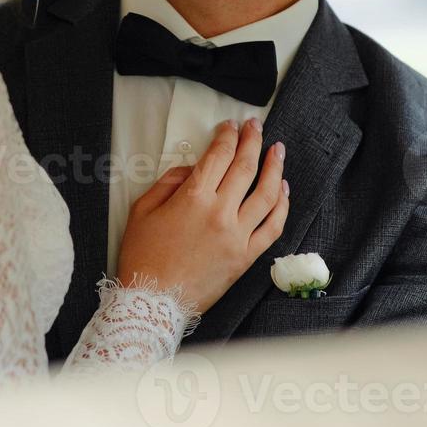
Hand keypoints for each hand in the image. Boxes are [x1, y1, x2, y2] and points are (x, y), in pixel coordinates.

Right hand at [115, 118, 287, 311]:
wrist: (154, 300)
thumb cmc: (143, 256)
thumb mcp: (143, 209)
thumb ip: (169, 182)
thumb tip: (193, 169)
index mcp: (193, 197)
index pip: (219, 156)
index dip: (228, 136)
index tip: (232, 126)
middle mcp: (220, 212)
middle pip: (245, 167)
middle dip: (253, 141)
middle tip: (256, 127)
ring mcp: (237, 236)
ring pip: (266, 194)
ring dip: (274, 168)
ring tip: (278, 151)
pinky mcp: (246, 257)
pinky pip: (272, 227)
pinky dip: (281, 206)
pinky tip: (283, 191)